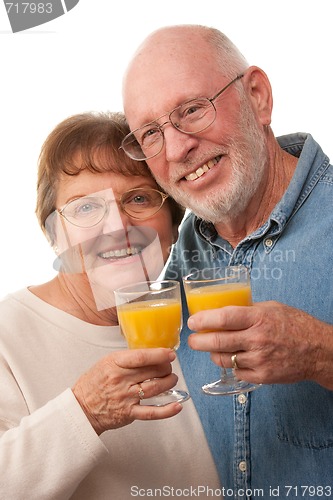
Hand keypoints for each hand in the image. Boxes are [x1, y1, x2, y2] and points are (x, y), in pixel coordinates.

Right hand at [72, 348, 181, 434]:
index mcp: (115, 363)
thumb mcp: (106, 363)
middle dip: (166, 367)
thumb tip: (151, 354)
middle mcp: (121, 380)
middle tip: (169, 366)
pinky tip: (177, 405)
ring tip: (172, 379)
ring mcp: (126, 397)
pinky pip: (152, 412)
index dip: (159, 354)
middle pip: (152, 371)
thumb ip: (127, 359)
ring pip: (155, 388)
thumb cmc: (94, 383)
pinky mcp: (129, 413)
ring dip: (169, 382)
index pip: (141, 357)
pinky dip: (167, 410)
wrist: (81, 408)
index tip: (170, 353)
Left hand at [187, 301, 332, 388]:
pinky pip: (237, 371)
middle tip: (192, 340)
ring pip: (224, 359)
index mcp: (258, 318)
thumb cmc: (296, 325)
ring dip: (213, 354)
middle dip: (197, 342)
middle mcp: (257, 339)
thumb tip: (224, 310)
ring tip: (212, 348)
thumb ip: (249, 309)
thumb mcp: (272, 307)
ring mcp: (259, 360)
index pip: (223, 318)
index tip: (193, 321)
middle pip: (217, 342)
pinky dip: (232, 365)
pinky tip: (234, 358)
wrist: (318, 351)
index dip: (203, 320)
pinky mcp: (262, 376)